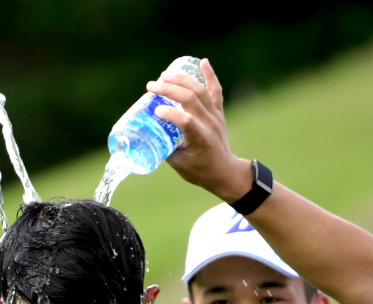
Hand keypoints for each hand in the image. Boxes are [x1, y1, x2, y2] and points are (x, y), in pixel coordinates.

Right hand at [147, 59, 252, 203]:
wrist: (225, 172)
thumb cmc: (200, 171)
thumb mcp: (178, 164)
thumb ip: (164, 146)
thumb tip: (147, 129)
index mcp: (200, 139)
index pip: (185, 120)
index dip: (168, 113)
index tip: (154, 111)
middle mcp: (209, 124)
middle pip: (190, 99)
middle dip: (169, 89)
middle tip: (151, 86)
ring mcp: (215, 116)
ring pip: (200, 91)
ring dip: (182, 79)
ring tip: (165, 75)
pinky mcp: (218, 112)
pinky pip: (216, 91)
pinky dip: (210, 75)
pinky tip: (202, 62)